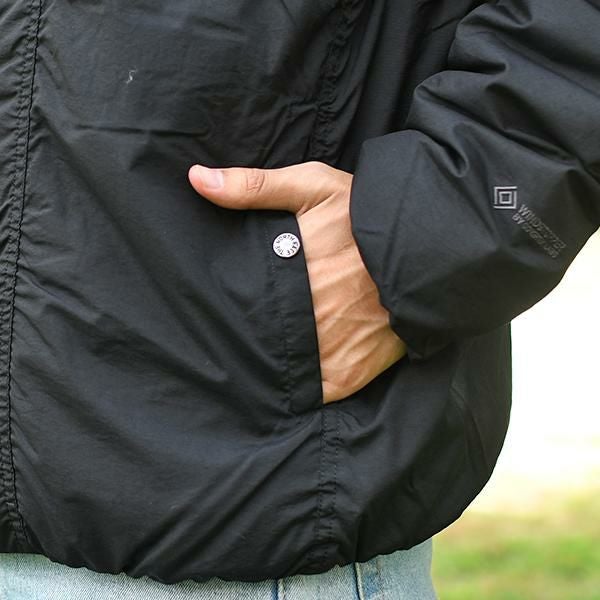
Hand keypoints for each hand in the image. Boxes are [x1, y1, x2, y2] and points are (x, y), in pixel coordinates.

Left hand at [188, 161, 406, 402]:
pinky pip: (316, 394)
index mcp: (287, 279)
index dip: (226, 315)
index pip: (239, 308)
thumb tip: (196, 180)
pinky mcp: (352, 372)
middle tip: (240, 339)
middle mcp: (305, 320)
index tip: (218, 315)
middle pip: (258, 342)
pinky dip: (304, 390)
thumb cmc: (366, 215)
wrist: (428, 248)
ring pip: (282, 372)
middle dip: (248, 340)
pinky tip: (295, 381)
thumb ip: (255, 187)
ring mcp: (329, 352)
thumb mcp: (313, 187)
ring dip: (273, 368)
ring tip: (262, 363)